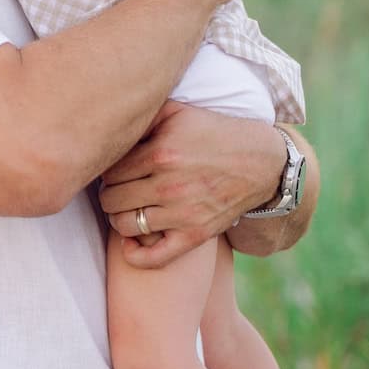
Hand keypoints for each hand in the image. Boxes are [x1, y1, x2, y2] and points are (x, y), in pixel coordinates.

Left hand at [97, 101, 286, 268]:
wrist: (261, 161)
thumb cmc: (212, 133)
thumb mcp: (177, 112)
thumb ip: (142, 116)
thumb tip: (110, 125)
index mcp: (159, 154)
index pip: (108, 172)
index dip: (106, 170)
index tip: (115, 169)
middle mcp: (168, 186)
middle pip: (111, 199)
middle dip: (110, 192)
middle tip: (119, 187)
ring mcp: (182, 214)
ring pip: (124, 225)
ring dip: (119, 217)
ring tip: (127, 207)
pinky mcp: (195, 235)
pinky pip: (155, 257)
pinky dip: (135, 255)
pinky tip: (130, 244)